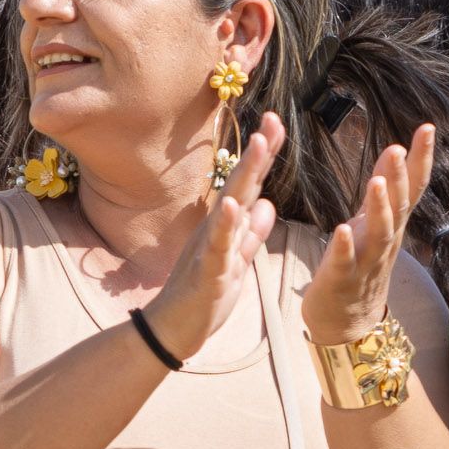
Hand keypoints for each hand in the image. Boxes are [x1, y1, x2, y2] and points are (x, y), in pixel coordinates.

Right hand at [138, 112, 285, 361]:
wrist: (172, 330)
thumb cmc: (203, 296)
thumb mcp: (237, 262)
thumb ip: (252, 234)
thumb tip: (267, 203)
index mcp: (226, 227)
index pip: (249, 185)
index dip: (264, 156)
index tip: (277, 124)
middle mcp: (217, 229)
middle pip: (241, 184)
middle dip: (259, 152)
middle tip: (273, 118)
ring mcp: (211, 248)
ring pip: (232, 206)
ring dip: (246, 174)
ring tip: (260, 144)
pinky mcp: (208, 272)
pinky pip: (219, 247)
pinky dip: (226, 226)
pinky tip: (234, 205)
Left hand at [303, 122, 433, 345]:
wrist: (347, 322)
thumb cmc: (359, 264)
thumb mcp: (372, 221)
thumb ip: (384, 187)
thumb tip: (395, 148)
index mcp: (392, 224)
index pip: (412, 187)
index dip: (421, 159)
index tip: (427, 128)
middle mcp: (386, 241)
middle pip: (399, 207)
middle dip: (399, 178)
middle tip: (398, 148)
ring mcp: (366, 261)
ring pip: (379, 234)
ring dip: (379, 208)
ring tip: (375, 182)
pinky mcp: (342, 279)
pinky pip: (345, 262)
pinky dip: (344, 246)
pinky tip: (340, 229)